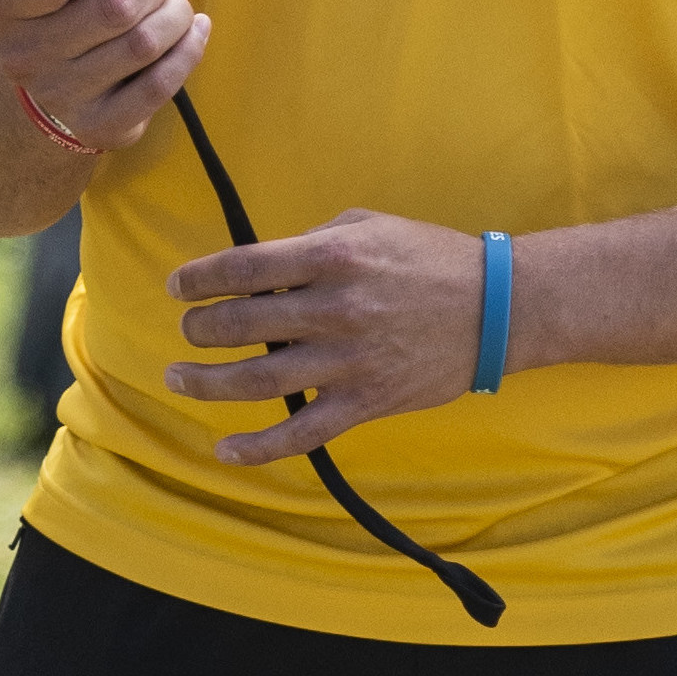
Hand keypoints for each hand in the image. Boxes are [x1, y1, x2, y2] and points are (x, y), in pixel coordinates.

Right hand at [0, 0, 209, 153]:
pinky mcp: (101, 126)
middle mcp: (24, 58)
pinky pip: (160, 85)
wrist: (41, 92)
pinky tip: (194, 30)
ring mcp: (62, 97)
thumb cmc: (53, 17)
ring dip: (175, 13)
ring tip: (174, 7)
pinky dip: (189, 49)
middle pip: (115, 7)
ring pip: (144, 43)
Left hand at [165, 210, 489, 463]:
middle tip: (187, 332)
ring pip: (259, 381)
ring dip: (209, 383)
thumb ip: (314, 242)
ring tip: (179, 379)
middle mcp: (336, 308)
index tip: (178, 287)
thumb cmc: (431, 258)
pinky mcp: (367, 401)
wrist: (498, 306)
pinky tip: (227, 451)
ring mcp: (350, 359)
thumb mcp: (369, 224)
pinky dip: (260, 448)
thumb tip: (264, 267)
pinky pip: (304, 433)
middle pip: (242, 324)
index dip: (200, 278)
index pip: (245, 268)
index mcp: (334, 256)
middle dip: (200, 330)